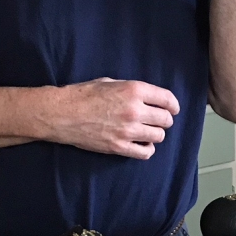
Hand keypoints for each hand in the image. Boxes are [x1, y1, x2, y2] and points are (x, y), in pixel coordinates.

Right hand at [40, 78, 178, 159]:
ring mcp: (128, 130)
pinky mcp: (119, 147)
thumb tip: (148, 98)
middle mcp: (135, 110)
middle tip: (158, 120)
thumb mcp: (110, 83)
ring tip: (147, 131)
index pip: (167, 99)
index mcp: (134, 90)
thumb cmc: (83, 95)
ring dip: (156, 133)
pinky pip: (146, 152)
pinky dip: (148, 149)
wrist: (62, 113)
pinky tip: (142, 143)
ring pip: (159, 136)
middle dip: (164, 119)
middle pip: (165, 119)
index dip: (173, 105)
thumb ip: (132, 90)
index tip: (173, 109)